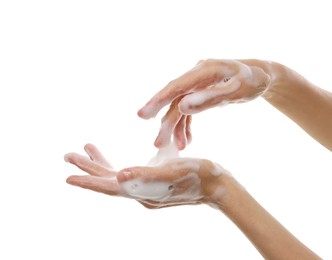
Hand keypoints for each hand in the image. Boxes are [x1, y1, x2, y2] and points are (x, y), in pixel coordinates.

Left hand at [65, 143, 227, 208]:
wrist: (217, 184)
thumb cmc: (198, 176)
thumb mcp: (172, 171)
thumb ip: (145, 175)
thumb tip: (119, 177)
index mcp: (140, 191)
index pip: (108, 186)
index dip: (88, 180)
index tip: (67, 176)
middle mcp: (140, 192)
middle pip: (108, 179)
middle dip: (89, 167)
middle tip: (69, 155)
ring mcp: (147, 187)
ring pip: (117, 174)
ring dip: (101, 162)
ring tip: (88, 147)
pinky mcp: (155, 180)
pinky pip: (130, 171)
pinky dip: (120, 161)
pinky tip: (120, 155)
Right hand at [138, 59, 271, 149]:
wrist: (261, 75)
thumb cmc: (253, 81)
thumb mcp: (237, 91)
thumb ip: (210, 98)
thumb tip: (182, 106)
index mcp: (205, 71)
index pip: (176, 86)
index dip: (158, 100)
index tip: (142, 115)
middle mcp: (196, 75)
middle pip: (174, 99)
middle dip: (166, 122)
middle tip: (158, 144)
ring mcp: (196, 83)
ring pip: (179, 106)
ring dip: (176, 127)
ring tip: (177, 147)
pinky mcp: (199, 91)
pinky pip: (188, 109)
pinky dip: (186, 124)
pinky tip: (186, 140)